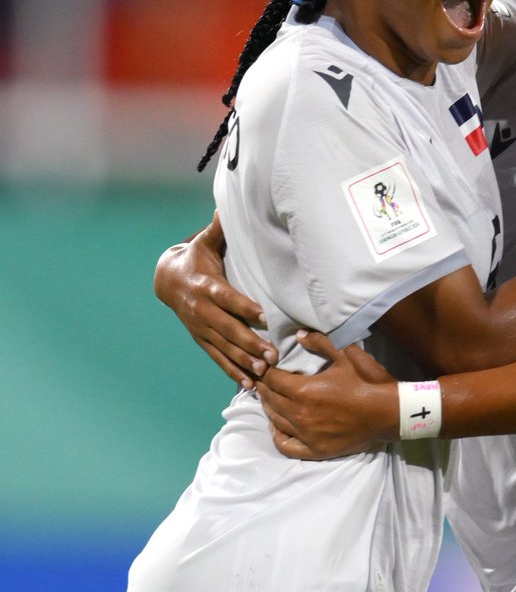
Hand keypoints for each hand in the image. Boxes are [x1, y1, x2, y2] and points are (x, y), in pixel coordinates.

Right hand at [154, 212, 276, 388]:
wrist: (167, 279)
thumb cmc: (196, 258)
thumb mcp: (205, 242)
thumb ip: (219, 230)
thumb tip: (225, 207)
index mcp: (206, 286)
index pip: (227, 298)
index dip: (244, 308)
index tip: (263, 316)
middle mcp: (202, 310)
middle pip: (228, 329)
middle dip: (250, 343)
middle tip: (272, 354)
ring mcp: (201, 328)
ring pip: (225, 347)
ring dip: (244, 361)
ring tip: (264, 372)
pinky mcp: (202, 339)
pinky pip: (218, 358)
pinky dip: (233, 371)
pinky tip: (250, 384)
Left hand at [257, 330, 397, 459]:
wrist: (391, 413)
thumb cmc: (369, 382)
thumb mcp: (347, 354)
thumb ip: (320, 342)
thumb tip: (298, 335)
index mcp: (304, 390)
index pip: (271, 379)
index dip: (265, 370)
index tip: (265, 364)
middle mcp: (299, 414)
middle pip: (270, 399)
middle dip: (264, 387)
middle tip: (263, 379)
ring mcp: (306, 435)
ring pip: (275, 421)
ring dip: (268, 407)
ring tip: (269, 398)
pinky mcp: (315, 450)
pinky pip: (285, 446)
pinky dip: (277, 435)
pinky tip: (277, 427)